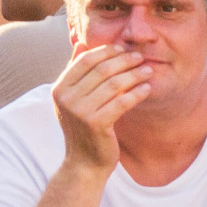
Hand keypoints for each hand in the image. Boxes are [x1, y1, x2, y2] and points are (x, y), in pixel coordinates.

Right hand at [50, 44, 153, 171]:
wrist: (84, 162)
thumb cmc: (83, 128)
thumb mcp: (73, 100)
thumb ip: (76, 74)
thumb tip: (80, 44)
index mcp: (59, 89)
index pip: (84, 61)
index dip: (105, 52)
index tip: (123, 49)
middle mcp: (66, 98)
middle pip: (100, 69)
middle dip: (123, 61)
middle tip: (140, 57)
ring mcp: (79, 112)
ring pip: (113, 84)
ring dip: (134, 75)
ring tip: (148, 71)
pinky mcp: (96, 124)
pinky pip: (122, 102)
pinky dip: (137, 93)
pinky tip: (147, 89)